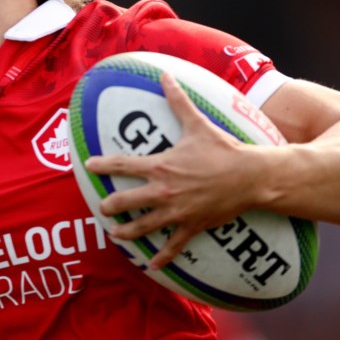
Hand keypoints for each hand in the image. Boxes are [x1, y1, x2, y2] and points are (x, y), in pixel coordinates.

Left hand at [84, 73, 261, 269]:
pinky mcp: (191, 226)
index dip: (102, 164)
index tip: (88, 165)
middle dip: (110, 205)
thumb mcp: (197, 123)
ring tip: (113, 234)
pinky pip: (173, 246)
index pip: (123, 165)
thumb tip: (165, 74)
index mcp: (161, 166)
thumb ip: (177, 100)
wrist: (251, 176)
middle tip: (101, 207)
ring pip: (144, 226)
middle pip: (126, 201)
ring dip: (126, 232)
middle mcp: (164, 191)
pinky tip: (149, 265)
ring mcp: (177, 212)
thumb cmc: (222, 148)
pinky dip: (161, 257)